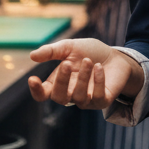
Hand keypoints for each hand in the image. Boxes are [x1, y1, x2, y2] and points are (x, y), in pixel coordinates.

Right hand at [28, 38, 142, 109]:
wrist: (116, 56)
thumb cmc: (90, 53)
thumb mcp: (70, 47)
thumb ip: (52, 51)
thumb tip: (32, 56)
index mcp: (59, 83)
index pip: (43, 94)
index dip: (36, 90)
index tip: (33, 79)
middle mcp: (70, 94)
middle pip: (59, 97)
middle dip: (61, 81)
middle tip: (67, 63)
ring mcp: (86, 100)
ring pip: (78, 97)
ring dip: (83, 78)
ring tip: (89, 61)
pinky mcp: (102, 101)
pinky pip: (97, 97)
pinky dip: (98, 81)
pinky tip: (99, 67)